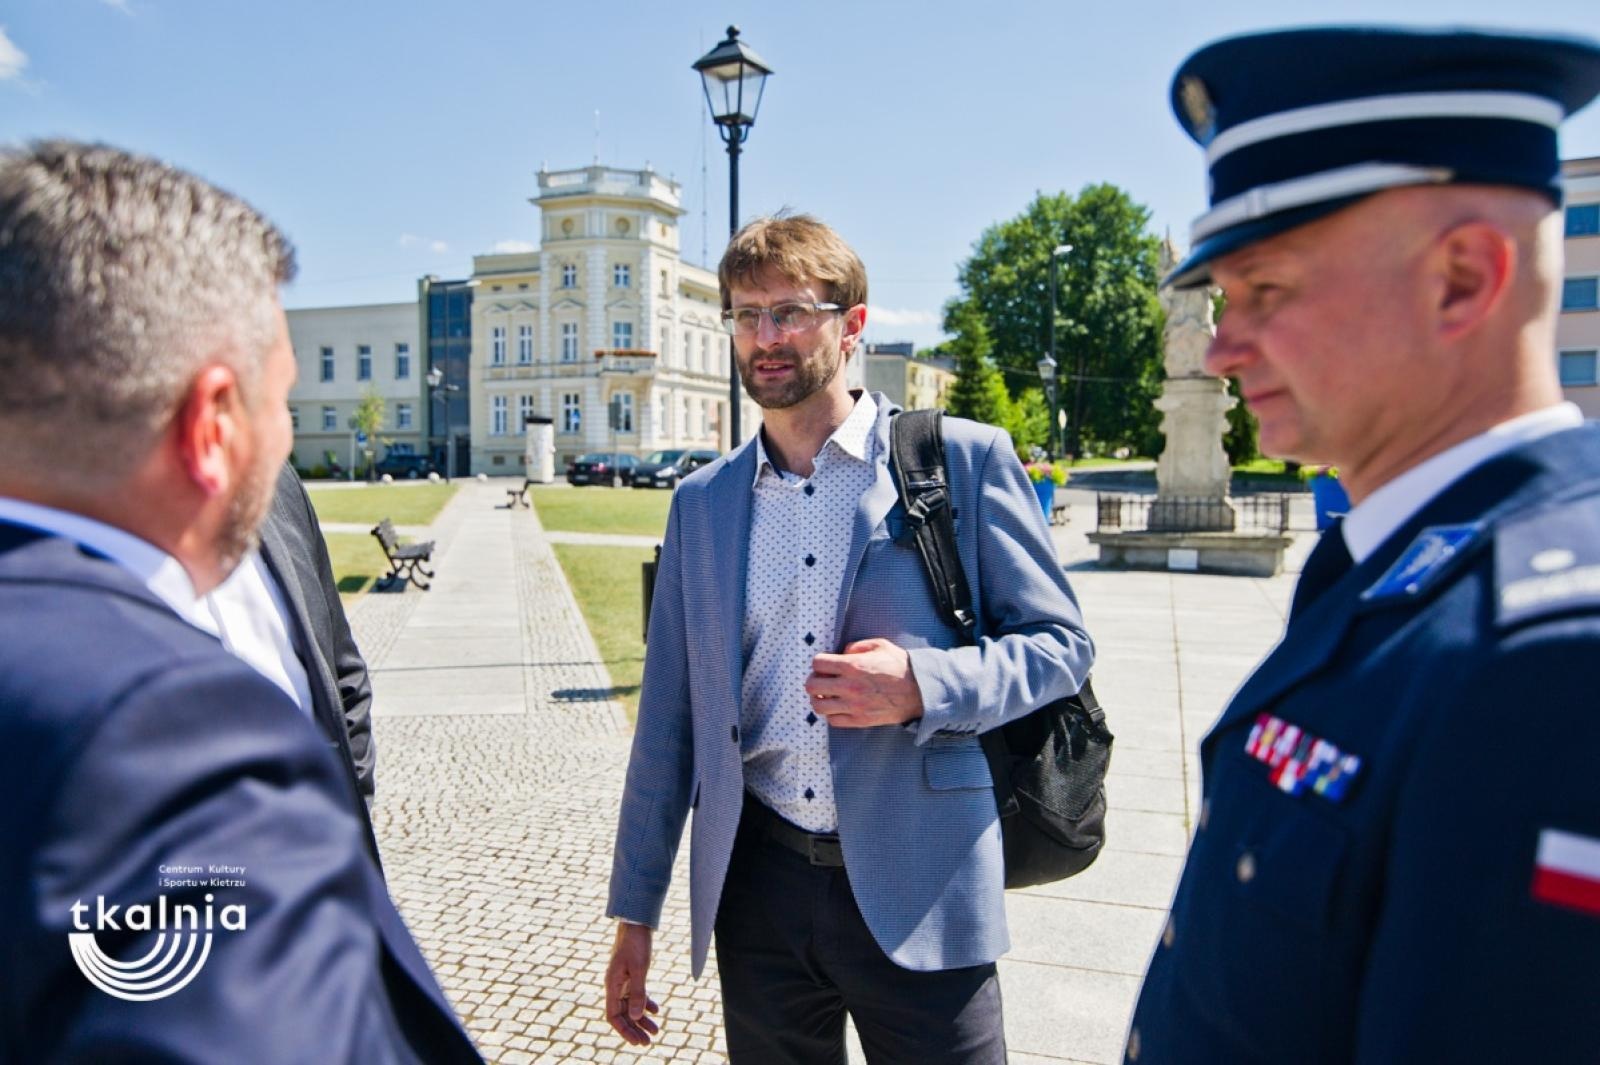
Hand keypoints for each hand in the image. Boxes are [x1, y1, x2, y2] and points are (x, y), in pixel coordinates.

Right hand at [604, 922, 659, 1045]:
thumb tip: (636, 1017)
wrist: (636, 922)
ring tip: (655, 1031)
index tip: (637, 1042)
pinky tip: (656, 1011)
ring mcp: (622, 980)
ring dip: (641, 1019)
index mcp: (612, 985)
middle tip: (647, 1042)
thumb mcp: (639, 969)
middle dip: (634, 1029)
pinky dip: (645, 1003)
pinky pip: (636, 995)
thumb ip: (638, 993)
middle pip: (622, 1014)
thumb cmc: (635, 944)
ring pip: (630, 1006)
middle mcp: (614, 985)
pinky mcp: (631, 974)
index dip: (624, 1031)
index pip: (613, 1016)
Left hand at [806, 638, 923, 727]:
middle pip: (812, 686)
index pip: (818, 663)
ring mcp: (853, 706)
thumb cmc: (900, 666)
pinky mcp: (859, 720)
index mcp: (852, 665)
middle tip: (822, 680)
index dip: (819, 662)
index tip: (825, 664)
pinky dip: (831, 714)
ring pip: (818, 706)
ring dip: (819, 699)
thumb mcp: (879, 645)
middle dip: (814, 680)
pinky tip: (838, 706)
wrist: (919, 690)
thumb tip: (842, 652)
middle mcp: (849, 686)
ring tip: (827, 695)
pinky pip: (833, 720)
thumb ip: (856, 646)